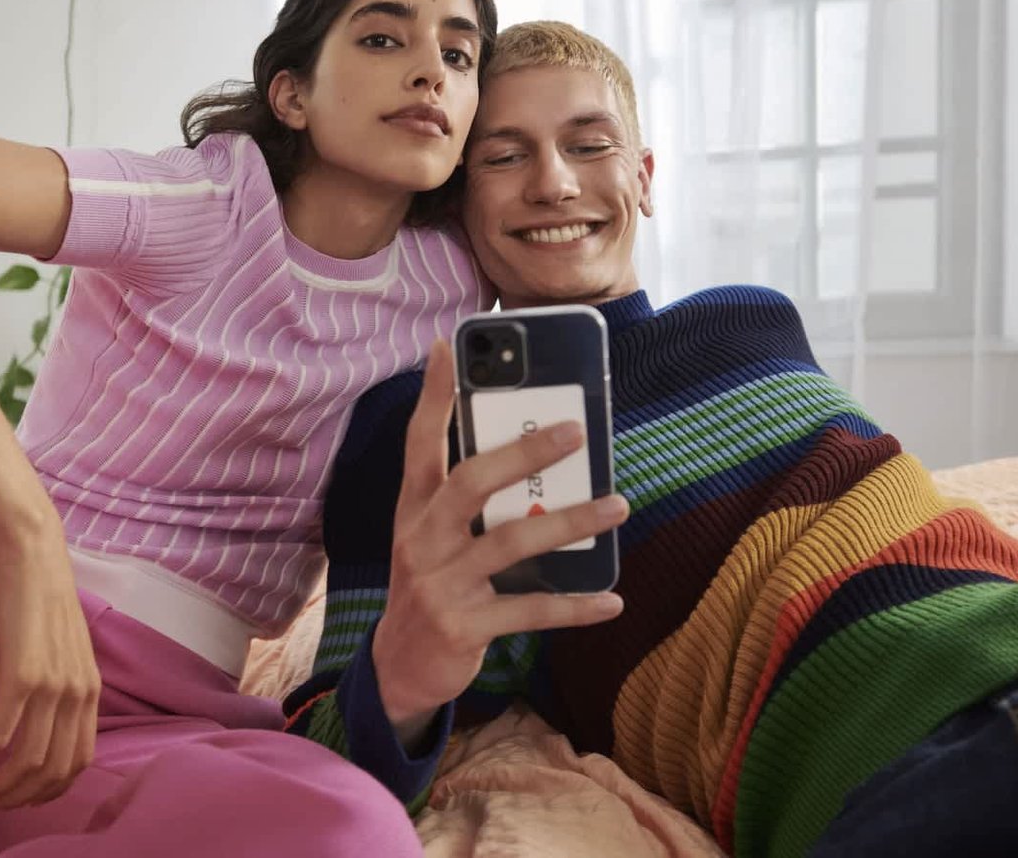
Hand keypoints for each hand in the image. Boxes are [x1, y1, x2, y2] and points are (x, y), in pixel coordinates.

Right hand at [0, 534, 101, 809]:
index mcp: (91, 692)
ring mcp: (53, 686)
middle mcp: (78, 694)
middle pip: (53, 772)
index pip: (78, 763)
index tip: (21, 799)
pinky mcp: (23, 674)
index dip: (48, 791)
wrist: (34, 554)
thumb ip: (61, 688)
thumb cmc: (41, 599)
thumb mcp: (64, 651)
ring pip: (27, 762)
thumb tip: (41, 722)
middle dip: (19, 799)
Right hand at [370, 341, 627, 739]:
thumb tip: (528, 455)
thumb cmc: (430, 588)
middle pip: (471, 482)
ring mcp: (441, 584)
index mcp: (414, 510)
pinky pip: (530, 611)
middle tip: (575, 431)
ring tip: (618, 506)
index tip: (448, 347)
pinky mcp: (464, 627)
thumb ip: (464, 500)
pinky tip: (611, 600)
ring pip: (512, 541)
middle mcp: (422, 539)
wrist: (398, 671)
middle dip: (524, 452)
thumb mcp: (431, 539)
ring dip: (571, 522)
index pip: (421, 444)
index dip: (434, 396)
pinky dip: (575, 607)